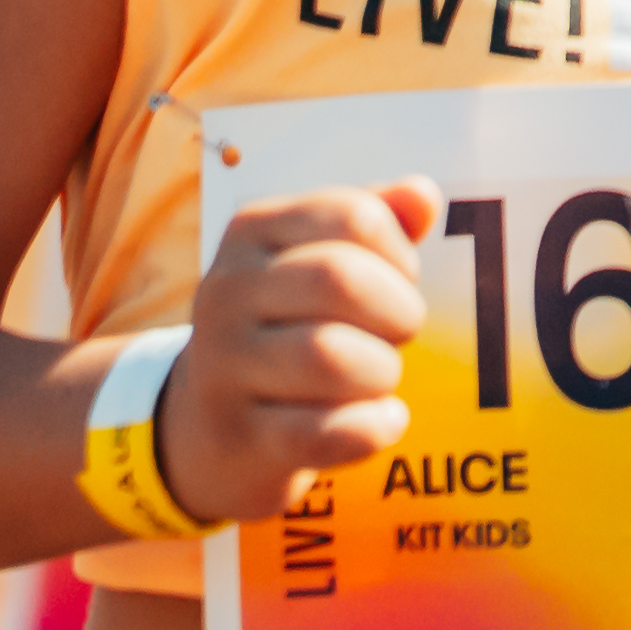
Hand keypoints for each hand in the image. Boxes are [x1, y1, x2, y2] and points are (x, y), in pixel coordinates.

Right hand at [162, 179, 443, 522]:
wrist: (208, 423)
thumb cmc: (287, 326)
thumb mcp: (316, 261)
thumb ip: (373, 223)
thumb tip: (422, 195)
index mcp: (253, 230)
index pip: (355, 216)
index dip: (399, 253)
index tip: (396, 281)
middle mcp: (227, 290)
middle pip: (340, 279)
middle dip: (397, 311)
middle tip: (397, 334)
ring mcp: (225, 365)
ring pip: (329, 357)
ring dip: (381, 371)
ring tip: (379, 377)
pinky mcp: (240, 434)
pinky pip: (323, 432)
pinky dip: (372, 428)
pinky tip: (384, 420)